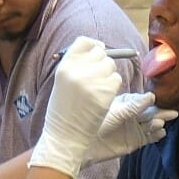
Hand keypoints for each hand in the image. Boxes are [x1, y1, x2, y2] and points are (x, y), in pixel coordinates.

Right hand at [29, 37, 121, 178]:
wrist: (64, 136)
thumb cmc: (63, 110)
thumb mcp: (62, 82)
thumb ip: (77, 65)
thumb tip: (99, 48)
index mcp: (64, 66)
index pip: (84, 41)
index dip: (94, 46)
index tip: (97, 52)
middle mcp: (77, 70)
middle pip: (100, 52)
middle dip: (102, 63)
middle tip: (96, 79)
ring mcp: (92, 81)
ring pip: (111, 66)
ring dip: (108, 76)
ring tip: (97, 91)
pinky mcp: (105, 92)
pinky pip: (116, 80)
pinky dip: (113, 88)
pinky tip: (103, 98)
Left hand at [84, 92, 177, 163]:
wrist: (85, 145)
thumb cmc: (96, 123)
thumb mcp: (116, 113)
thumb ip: (134, 106)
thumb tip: (151, 97)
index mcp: (127, 104)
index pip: (145, 101)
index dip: (156, 102)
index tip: (164, 101)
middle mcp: (133, 115)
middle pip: (151, 113)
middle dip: (161, 113)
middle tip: (172, 113)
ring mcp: (135, 129)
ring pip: (152, 125)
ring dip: (158, 124)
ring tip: (159, 124)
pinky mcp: (135, 142)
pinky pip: (149, 138)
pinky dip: (156, 136)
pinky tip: (161, 133)